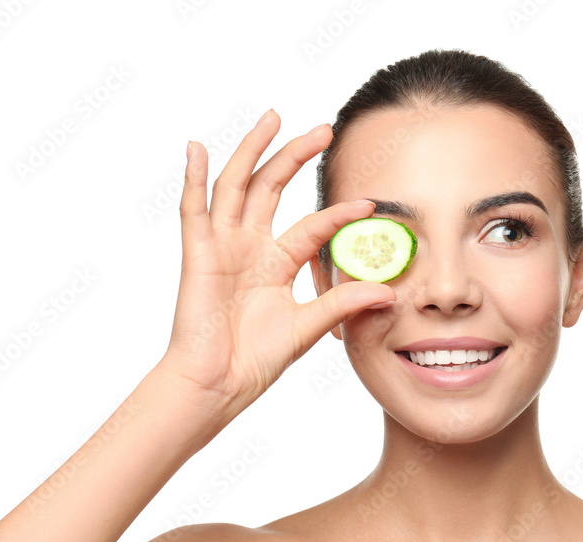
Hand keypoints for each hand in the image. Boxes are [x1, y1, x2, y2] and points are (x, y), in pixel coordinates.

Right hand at [158, 109, 393, 416]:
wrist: (219, 384)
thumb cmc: (256, 360)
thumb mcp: (309, 325)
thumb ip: (343, 302)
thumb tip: (389, 292)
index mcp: (277, 263)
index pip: (312, 226)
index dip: (339, 214)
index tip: (371, 204)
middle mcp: (250, 247)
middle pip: (272, 188)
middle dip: (295, 155)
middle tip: (323, 128)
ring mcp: (222, 246)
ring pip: (237, 186)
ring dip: (253, 150)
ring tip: (273, 117)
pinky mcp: (197, 254)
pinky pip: (193, 209)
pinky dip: (193, 178)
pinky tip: (197, 148)